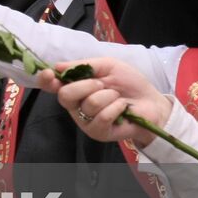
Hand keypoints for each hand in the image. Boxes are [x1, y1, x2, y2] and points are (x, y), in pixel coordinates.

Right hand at [35, 58, 169, 147]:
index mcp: (74, 87)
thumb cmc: (129, 83)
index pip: (50, 86)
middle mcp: (75, 105)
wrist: (151, 102)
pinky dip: (116, 108)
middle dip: (86, 85)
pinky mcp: (98, 133)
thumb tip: (57, 66)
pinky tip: (123, 108)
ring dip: (108, 96)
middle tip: (102, 84)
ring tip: (117, 97)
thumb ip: (83, 65)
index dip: (46, 80)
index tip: (51, 74)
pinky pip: (101, 117)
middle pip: (65, 95)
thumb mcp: (107, 66)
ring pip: (88, 104)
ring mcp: (85, 121)